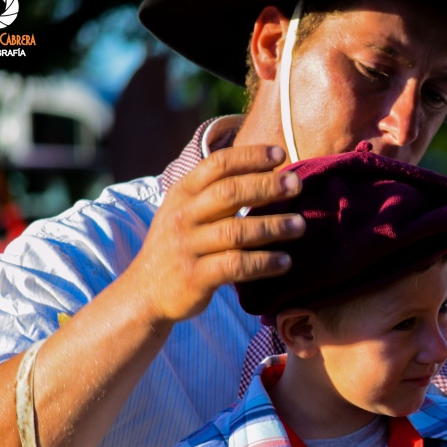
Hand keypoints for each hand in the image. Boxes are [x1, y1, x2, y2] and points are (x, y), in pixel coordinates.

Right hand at [125, 144, 304, 324]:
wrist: (146, 292)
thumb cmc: (180, 246)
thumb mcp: (186, 212)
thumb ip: (216, 194)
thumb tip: (267, 174)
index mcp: (182, 193)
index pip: (217, 165)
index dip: (250, 157)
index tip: (280, 155)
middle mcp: (182, 216)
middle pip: (229, 193)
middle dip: (266, 186)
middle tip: (297, 185)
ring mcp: (188, 246)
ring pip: (236, 231)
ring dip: (272, 226)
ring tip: (300, 225)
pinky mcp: (195, 276)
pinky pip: (236, 265)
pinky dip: (264, 263)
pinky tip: (285, 261)